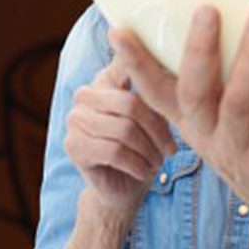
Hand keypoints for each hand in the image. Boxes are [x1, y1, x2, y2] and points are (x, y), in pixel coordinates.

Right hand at [64, 52, 175, 217]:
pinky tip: (144, 171)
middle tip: (171, 149)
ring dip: (148, 151)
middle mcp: (85, 94)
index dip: (142, 64)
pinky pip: (113, 152)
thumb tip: (175, 61)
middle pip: (130, 104)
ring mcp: (74, 119)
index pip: (124, 63)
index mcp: (106, 78)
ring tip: (158, 162)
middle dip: (157, 130)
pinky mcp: (73, 146)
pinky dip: (136, 164)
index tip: (160, 75)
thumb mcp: (157, 114)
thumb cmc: (145, 145)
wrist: (125, 186)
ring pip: (124, 130)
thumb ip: (157, 89)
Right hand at [110, 9, 248, 245]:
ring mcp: (239, 154)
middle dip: (199, 49)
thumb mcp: (235, 106)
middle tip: (208, 10)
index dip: (136, 63)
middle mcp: (208, 137)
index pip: (155, 92)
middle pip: (194, 92)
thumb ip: (232, 63)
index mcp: (193, 121)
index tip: (118, 31)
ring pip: (237, 104)